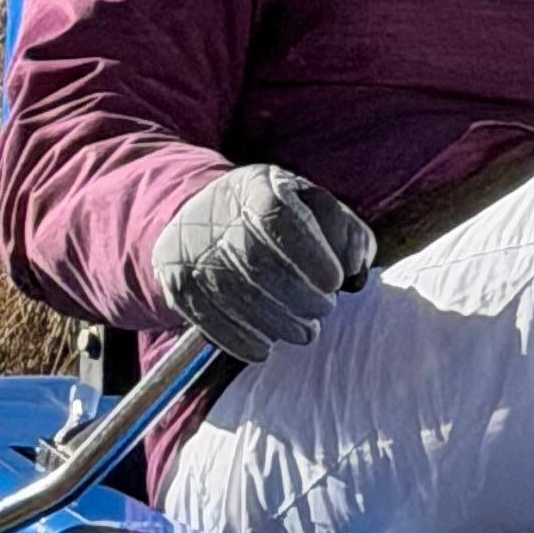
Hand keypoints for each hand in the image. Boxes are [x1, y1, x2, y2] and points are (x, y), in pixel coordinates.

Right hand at [150, 165, 375, 362]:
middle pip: (258, 262)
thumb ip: (345, 232)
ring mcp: (191, 253)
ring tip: (304, 331)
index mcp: (255, 187)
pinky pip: (210, 320)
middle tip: (322, 311)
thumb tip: (355, 269)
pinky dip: (243, 340)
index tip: (334, 282)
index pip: (277, 217)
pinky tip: (267, 345)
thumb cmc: (277, 215)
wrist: (203, 219)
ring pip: (236, 296)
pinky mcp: (178, 286)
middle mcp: (216, 217)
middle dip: (299, 296)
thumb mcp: (313, 208)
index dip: (310, 254)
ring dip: (278, 323)